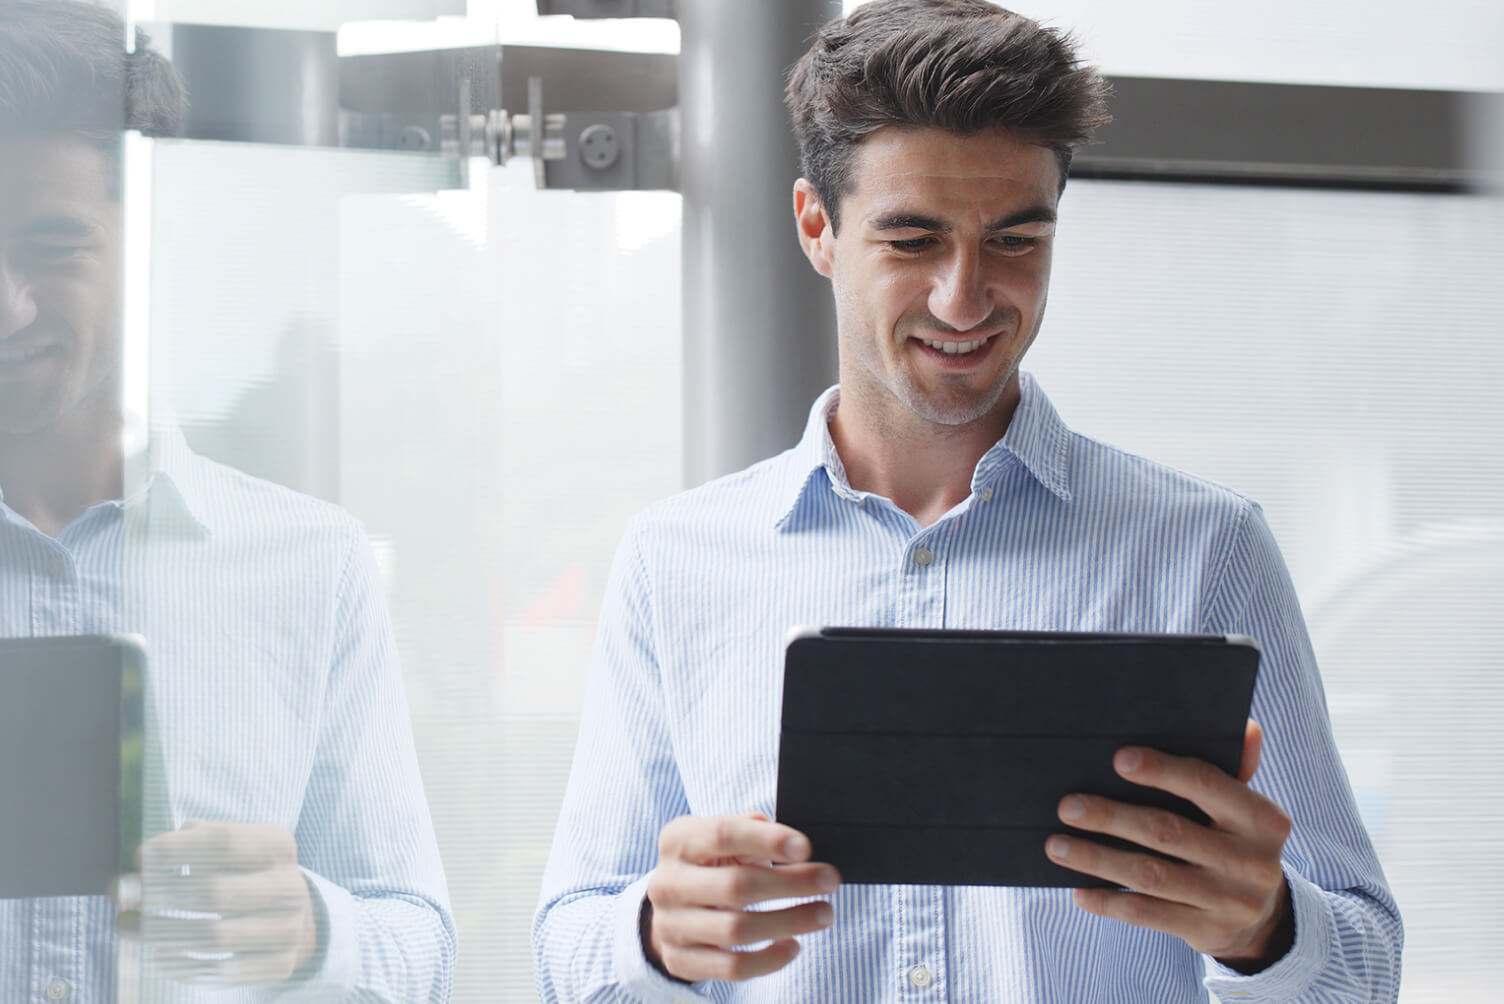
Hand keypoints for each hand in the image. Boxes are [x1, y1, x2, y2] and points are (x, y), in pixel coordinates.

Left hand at [117, 820, 318, 985]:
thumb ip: (195, 841)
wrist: (292, 915)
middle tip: (120, 894)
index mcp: (276, 846)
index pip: (225, 843)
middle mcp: (289, 885)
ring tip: (126, 926)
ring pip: (214, 936)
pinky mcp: (280, 964)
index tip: (138, 857)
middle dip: (159, 894)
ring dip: (161, 933)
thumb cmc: (244, 874)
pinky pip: (221, 972)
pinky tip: (158, 954)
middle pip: (215, 892)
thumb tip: (147, 859)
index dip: (178, 850)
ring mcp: (288, 928)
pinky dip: (183, 965)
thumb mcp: (233, 845)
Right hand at [645, 812, 838, 982]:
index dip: (767, 840)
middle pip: (735, 886)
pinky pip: (732, 968)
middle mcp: (668, 883)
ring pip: (737, 930)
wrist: (669, 908)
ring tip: (824, 913)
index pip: (722, 834)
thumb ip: (750, 829)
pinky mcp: (681, 961)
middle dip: (791, 883)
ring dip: (789, 921)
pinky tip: (794, 945)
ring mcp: (671, 925)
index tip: (805, 847)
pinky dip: (769, 959)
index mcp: (678, 841)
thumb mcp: (718, 837)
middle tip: (830, 879)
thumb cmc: (708, 864)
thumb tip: (793, 842)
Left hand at [1045, 720, 1294, 969]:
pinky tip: (1079, 891)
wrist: (1265, 919)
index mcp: (1262, 820)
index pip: (1206, 784)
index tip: (1117, 760)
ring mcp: (1231, 901)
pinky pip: (1147, 915)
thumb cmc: (1236, 844)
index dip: (1161, 770)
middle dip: (1111, 816)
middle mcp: (1252, 862)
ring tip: (1057, 845)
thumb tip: (1246, 727)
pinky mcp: (1209, 932)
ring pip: (1150, 875)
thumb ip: (1236, 768)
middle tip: (1067, 807)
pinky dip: (1109, 901)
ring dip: (1097, 858)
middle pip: (1167, 831)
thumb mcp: (1245, 809)